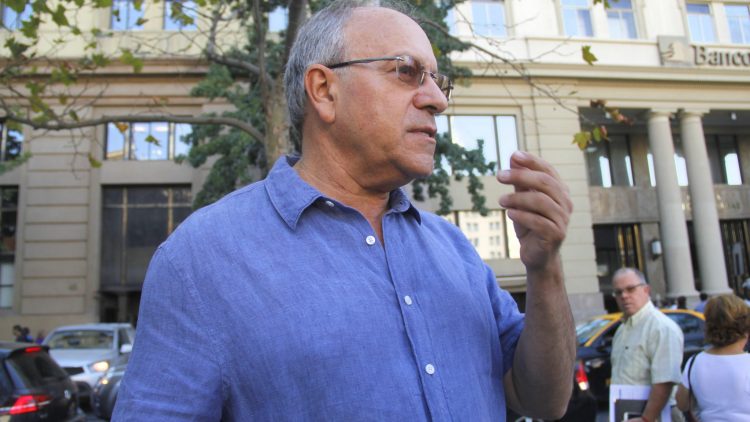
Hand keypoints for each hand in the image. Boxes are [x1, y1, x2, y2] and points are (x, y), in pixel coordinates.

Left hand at [497, 151, 571, 270]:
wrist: (537, 255)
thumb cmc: (530, 225)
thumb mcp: (522, 200)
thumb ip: (520, 181)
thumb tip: (513, 156)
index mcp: (559, 191)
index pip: (548, 170)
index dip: (532, 161)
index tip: (513, 156)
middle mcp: (565, 203)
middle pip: (545, 183)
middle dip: (521, 176)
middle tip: (500, 176)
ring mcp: (563, 219)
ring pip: (541, 201)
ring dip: (517, 198)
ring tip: (500, 200)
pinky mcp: (556, 234)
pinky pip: (538, 221)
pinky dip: (522, 215)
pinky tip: (509, 213)